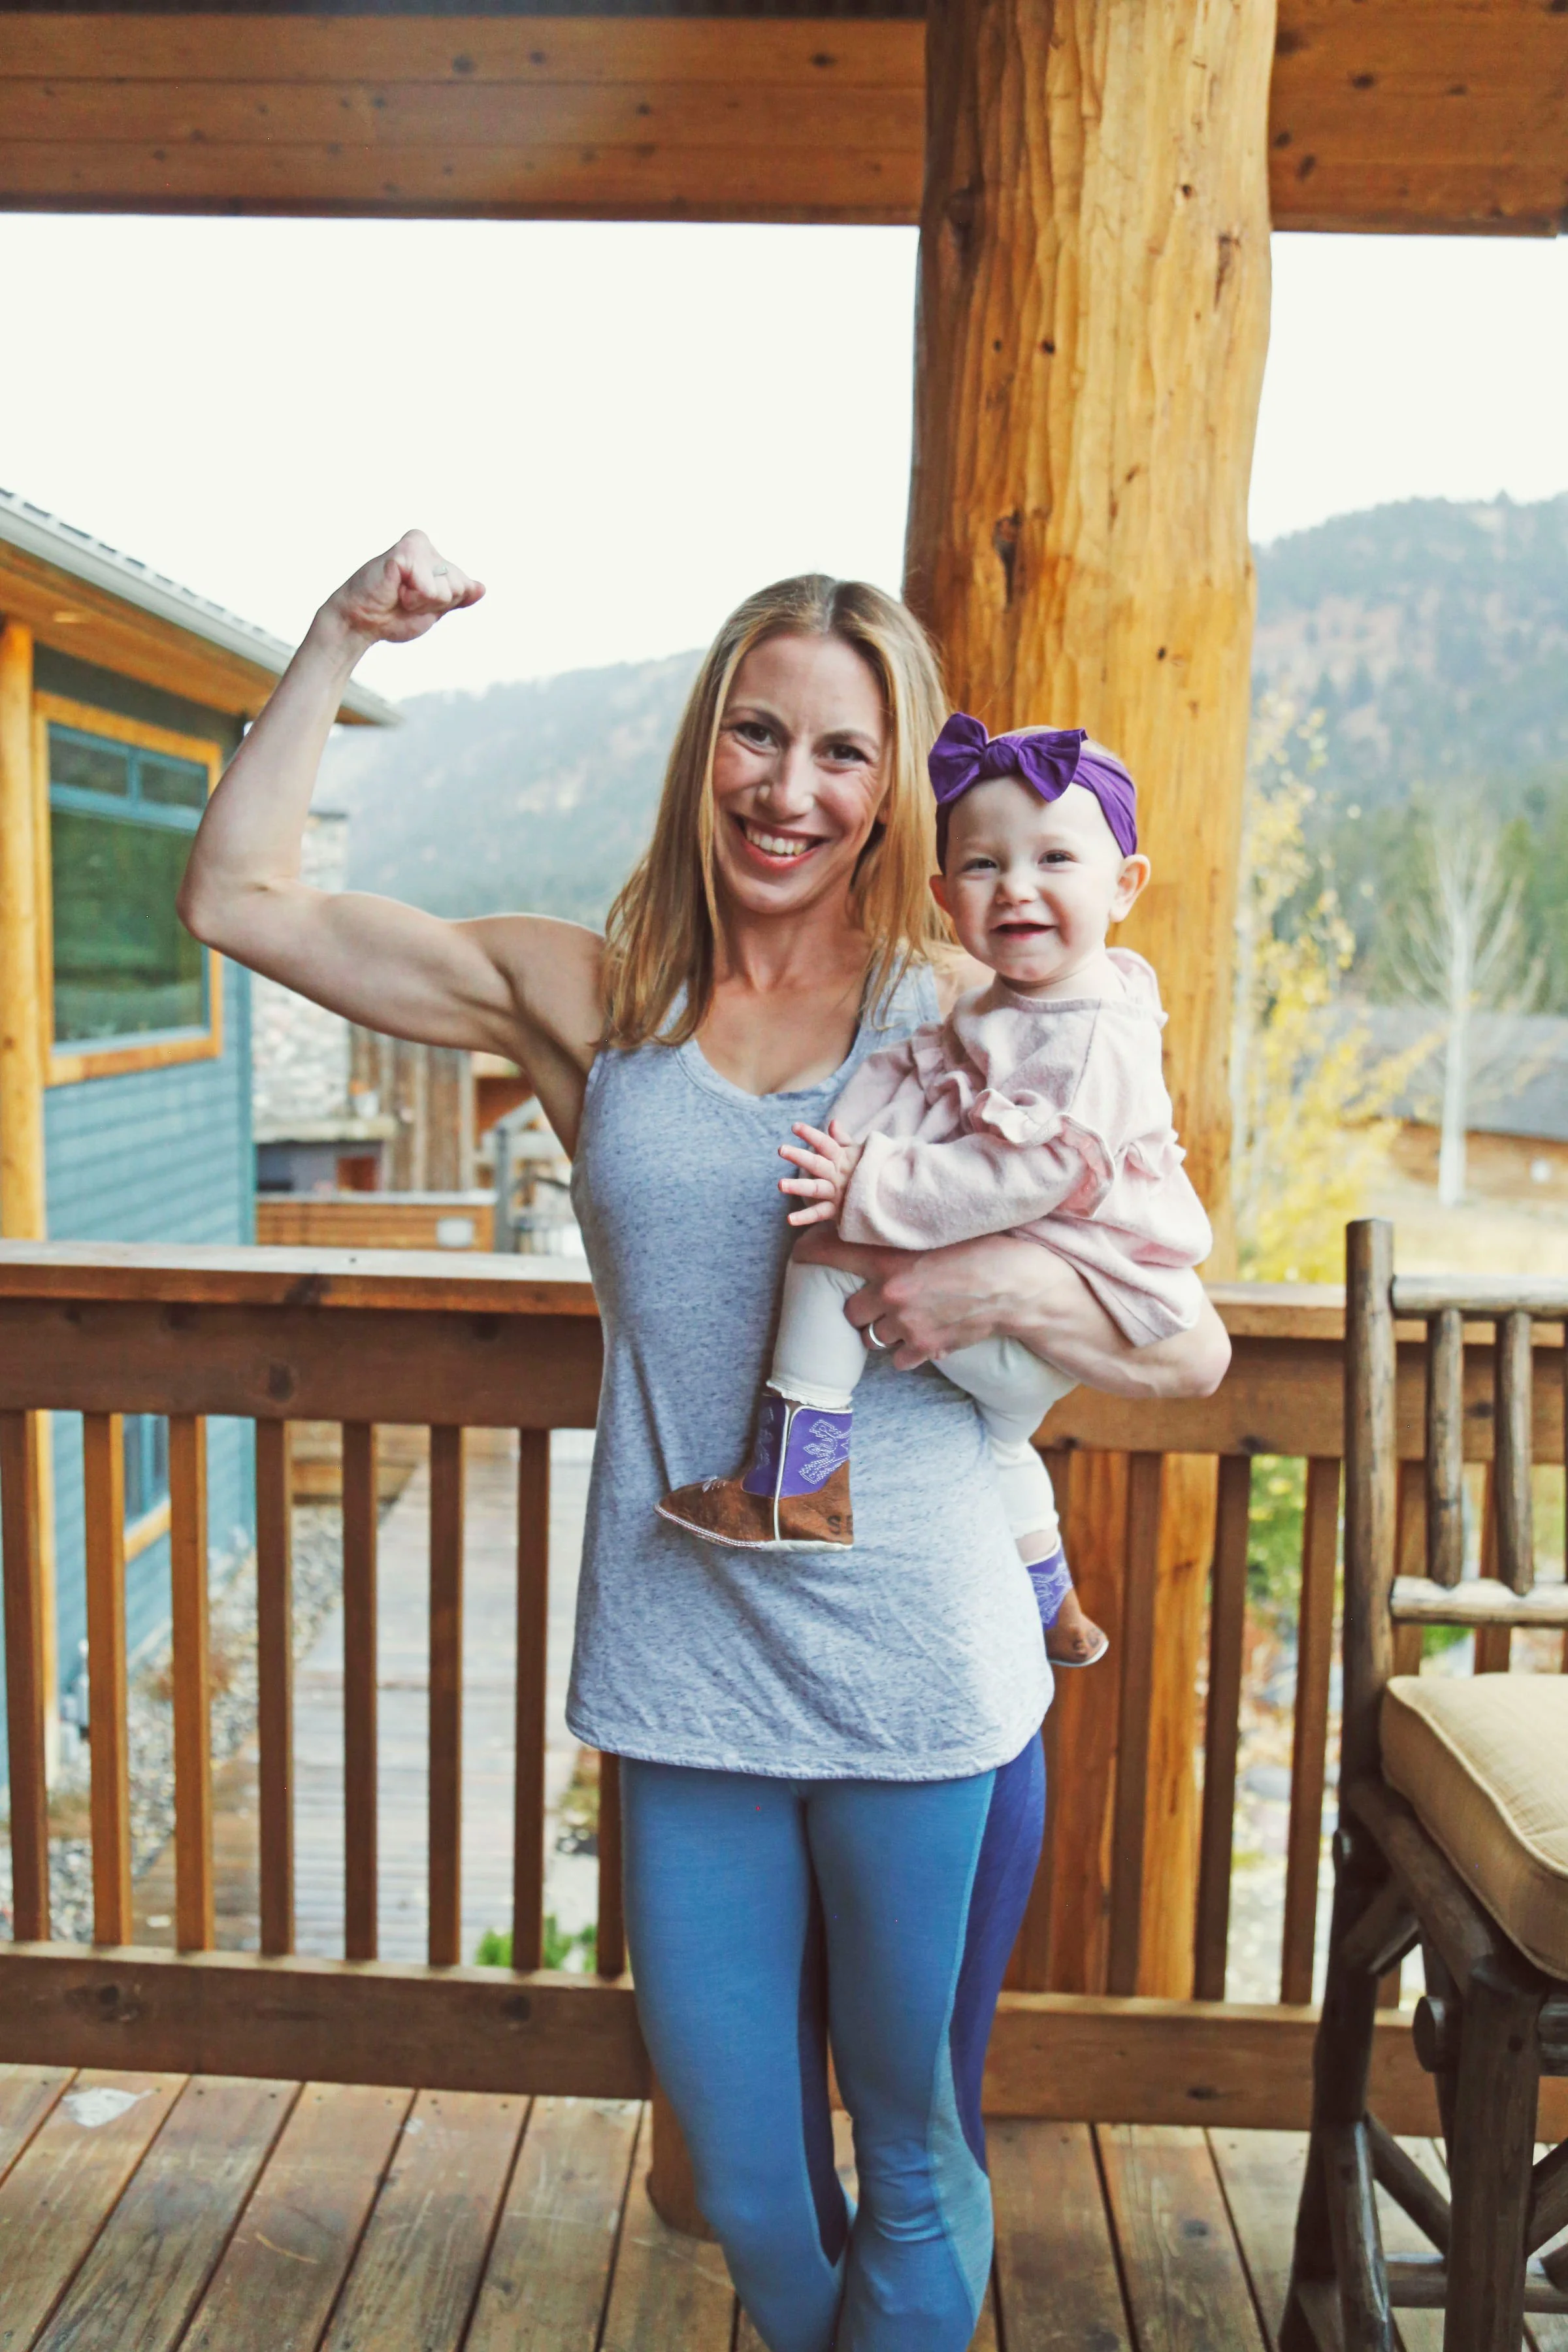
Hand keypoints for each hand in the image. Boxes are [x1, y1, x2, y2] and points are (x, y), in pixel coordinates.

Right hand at [314, 529, 484, 655]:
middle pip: (459, 586)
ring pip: (446, 588)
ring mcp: (416, 547)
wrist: (361, 622)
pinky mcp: (404, 552)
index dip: (443, 604)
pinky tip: (394, 591)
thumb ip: (457, 598)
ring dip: (422, 602)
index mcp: (434, 557)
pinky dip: (413, 598)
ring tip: (399, 595)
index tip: (416, 601)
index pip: (465, 586)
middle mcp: (426, 546)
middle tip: (406, 599)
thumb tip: (482, 588)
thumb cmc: (392, 616)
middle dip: (435, 603)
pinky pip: (429, 587)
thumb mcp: (433, 610)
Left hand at [778, 1120, 863, 1226]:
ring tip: (780, 1184)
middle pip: (816, 1164)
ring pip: (815, 1189)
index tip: (794, 1127)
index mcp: (842, 1159)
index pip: (825, 1144)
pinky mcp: (837, 1210)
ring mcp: (837, 1193)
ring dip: (798, 1187)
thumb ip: (842, 1140)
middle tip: (781, 1149)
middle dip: (799, 1156)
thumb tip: (832, 1122)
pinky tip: (789, 1219)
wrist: (890, 1196)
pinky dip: (805, 1217)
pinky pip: (819, 1214)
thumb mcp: (859, 1153)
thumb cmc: (869, 1171)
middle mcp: (837, 1175)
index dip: (811, 1135)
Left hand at [793, 1226, 1229, 1396]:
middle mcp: (892, 1294)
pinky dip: (908, 1350)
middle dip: (862, 1303)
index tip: (804, 1248)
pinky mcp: (928, 1350)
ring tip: (910, 1315)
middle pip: (849, 1308)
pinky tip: (928, 1335)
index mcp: (895, 1257)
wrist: (1030, 1290)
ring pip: (872, 1336)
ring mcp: (909, 1326)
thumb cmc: (996, 1249)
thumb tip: (892, 1222)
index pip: (832, 1250)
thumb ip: (913, 1233)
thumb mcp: (949, 1229)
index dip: (813, 1250)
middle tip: (884, 1294)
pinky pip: (899, 1358)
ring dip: (884, 1328)